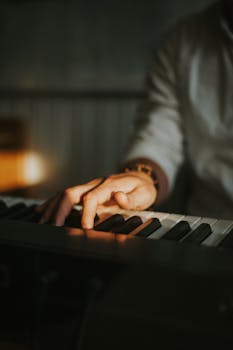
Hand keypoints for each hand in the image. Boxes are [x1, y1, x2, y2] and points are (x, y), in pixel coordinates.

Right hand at [36, 171, 156, 228]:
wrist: (140, 178)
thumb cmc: (141, 188)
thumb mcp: (143, 194)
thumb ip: (131, 198)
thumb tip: (118, 198)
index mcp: (108, 185)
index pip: (91, 198)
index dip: (86, 214)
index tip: (85, 228)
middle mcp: (95, 184)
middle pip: (71, 193)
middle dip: (60, 209)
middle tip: (53, 226)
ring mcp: (89, 186)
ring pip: (65, 193)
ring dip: (53, 206)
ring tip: (43, 221)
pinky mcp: (86, 190)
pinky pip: (67, 195)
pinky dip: (54, 202)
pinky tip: (43, 210)